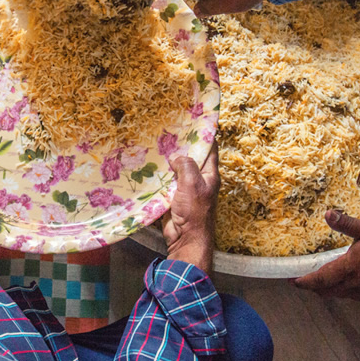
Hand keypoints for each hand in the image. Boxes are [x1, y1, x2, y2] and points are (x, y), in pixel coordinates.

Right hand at [162, 144, 218, 275]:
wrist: (186, 239)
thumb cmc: (195, 211)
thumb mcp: (192, 183)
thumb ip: (185, 165)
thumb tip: (176, 158)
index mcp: (210, 174)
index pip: (210, 149)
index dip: (204, 135)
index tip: (194, 121)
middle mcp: (200, 180)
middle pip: (191, 158)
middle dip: (181, 146)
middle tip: (167, 131)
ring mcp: (186, 189)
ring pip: (177, 170)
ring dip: (168, 161)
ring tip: (155, 145)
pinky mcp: (174, 198)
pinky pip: (167, 183)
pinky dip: (160, 175)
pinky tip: (149, 166)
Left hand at [292, 210, 359, 299]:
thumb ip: (346, 223)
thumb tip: (327, 214)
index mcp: (349, 267)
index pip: (320, 279)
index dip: (304, 282)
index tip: (292, 280)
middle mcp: (352, 283)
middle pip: (325, 290)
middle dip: (312, 286)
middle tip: (301, 280)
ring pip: (336, 294)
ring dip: (326, 288)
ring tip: (318, 280)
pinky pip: (349, 295)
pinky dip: (340, 289)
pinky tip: (341, 281)